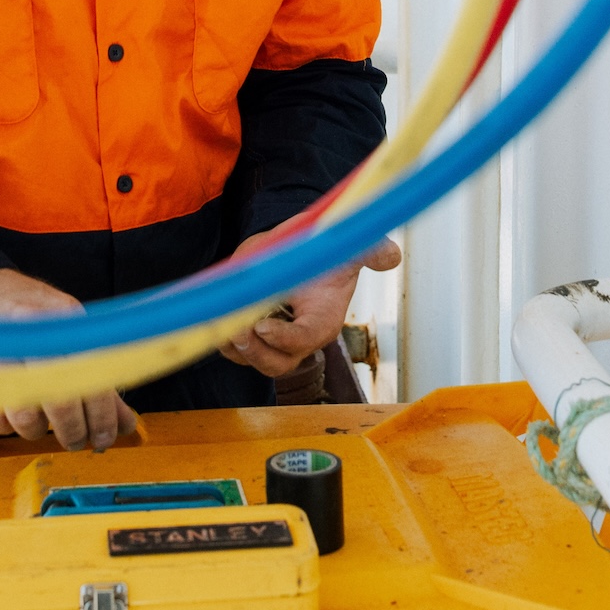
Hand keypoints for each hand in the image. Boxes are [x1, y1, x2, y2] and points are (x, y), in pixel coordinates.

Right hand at [0, 268, 138, 450]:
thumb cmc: (29, 312)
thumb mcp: (69, 327)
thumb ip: (97, 372)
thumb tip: (125, 422)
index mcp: (63, 319)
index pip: (92, 377)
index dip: (102, 417)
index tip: (104, 436)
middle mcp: (30, 334)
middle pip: (60, 402)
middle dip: (73, 432)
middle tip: (77, 440)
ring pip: (25, 418)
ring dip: (38, 430)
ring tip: (43, 421)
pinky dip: (6, 424)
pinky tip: (13, 409)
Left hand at [215, 222, 401, 378]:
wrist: (295, 250)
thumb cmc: (320, 248)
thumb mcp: (342, 244)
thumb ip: (367, 250)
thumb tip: (391, 256)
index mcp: (323, 319)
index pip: (306, 339)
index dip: (284, 339)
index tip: (262, 325)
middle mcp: (299, 338)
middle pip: (278, 364)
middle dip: (257, 353)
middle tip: (239, 331)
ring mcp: (274, 342)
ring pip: (252, 361)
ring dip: (236, 349)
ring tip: (223, 326)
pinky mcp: (253, 337)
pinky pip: (235, 352)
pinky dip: (224, 342)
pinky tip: (217, 319)